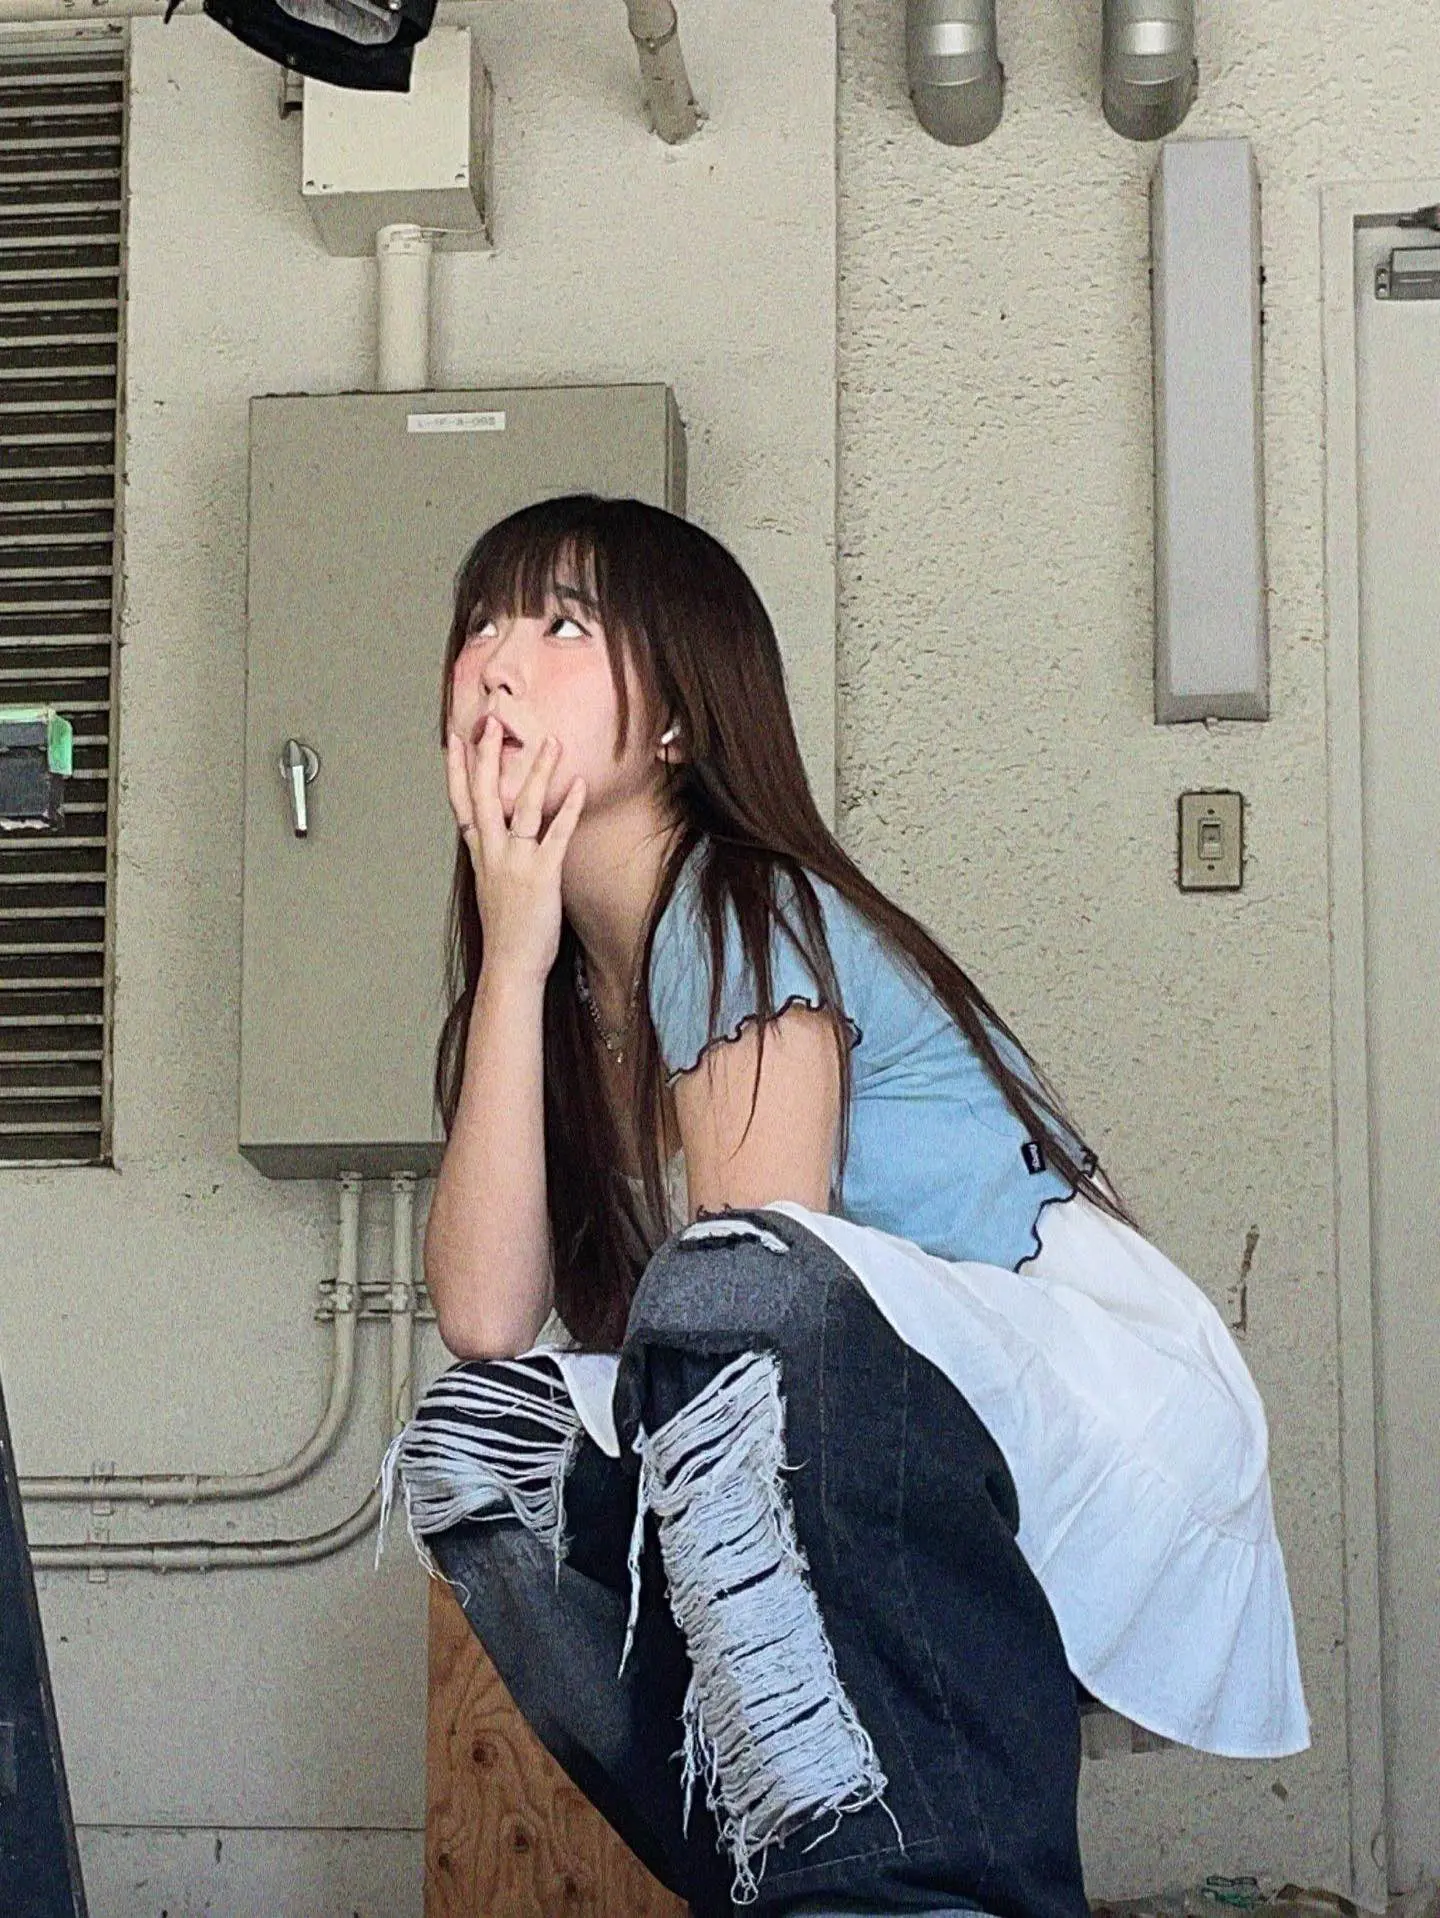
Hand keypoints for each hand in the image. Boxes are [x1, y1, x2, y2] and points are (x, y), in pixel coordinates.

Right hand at [445, 716, 585, 985]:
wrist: (510, 965)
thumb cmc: (507, 932)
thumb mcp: (494, 888)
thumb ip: (497, 859)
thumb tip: (504, 841)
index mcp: (480, 855)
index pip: (461, 803)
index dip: (455, 771)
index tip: (452, 740)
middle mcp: (493, 853)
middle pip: (483, 794)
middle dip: (485, 756)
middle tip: (491, 721)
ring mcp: (516, 862)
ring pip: (522, 807)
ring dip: (536, 771)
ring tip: (550, 742)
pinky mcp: (542, 874)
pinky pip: (556, 834)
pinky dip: (567, 808)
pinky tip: (578, 784)